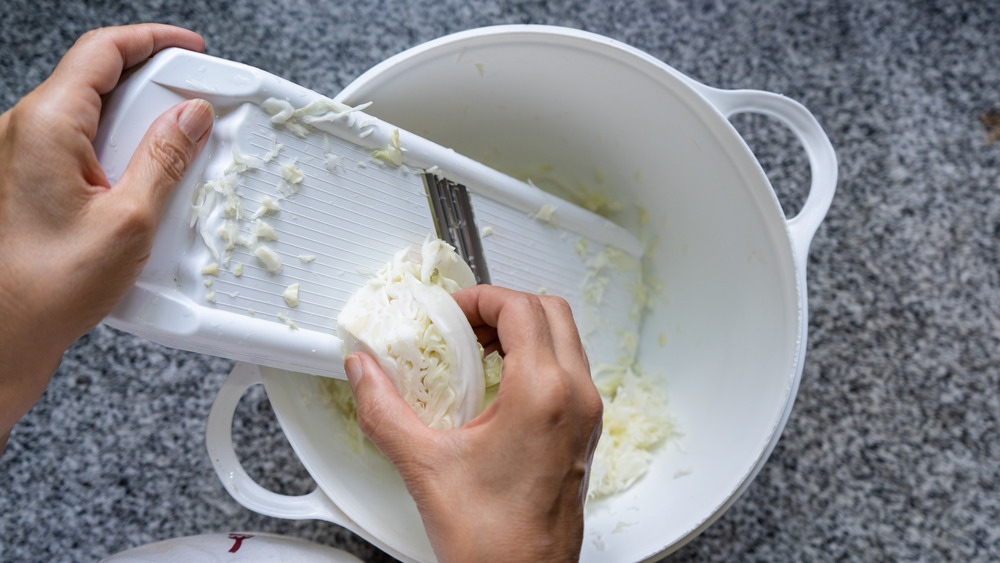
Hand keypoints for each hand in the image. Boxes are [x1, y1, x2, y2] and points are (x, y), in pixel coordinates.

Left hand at [0, 25, 213, 449]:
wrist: (4, 335)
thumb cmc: (48, 287)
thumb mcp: (130, 220)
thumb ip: (166, 159)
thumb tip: (192, 116)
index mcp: (46, 125)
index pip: (103, 50)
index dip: (154, 41)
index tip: (192, 50)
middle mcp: (24, 130)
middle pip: (97, 78)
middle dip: (152, 86)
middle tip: (195, 109)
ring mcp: (20, 155)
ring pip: (90, 113)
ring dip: (135, 124)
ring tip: (173, 156)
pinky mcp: (26, 180)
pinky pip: (79, 146)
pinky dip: (116, 152)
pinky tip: (142, 185)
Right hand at [345, 285, 603, 561]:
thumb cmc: (491, 541)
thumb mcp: (424, 466)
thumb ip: (384, 409)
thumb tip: (363, 372)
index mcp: (543, 395)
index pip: (521, 308)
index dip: (481, 297)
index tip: (452, 311)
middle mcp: (576, 399)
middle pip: (551, 312)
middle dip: (504, 306)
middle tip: (464, 324)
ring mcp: (587, 417)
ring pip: (565, 340)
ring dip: (523, 331)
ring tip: (476, 350)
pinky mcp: (585, 434)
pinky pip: (570, 371)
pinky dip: (538, 359)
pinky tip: (497, 384)